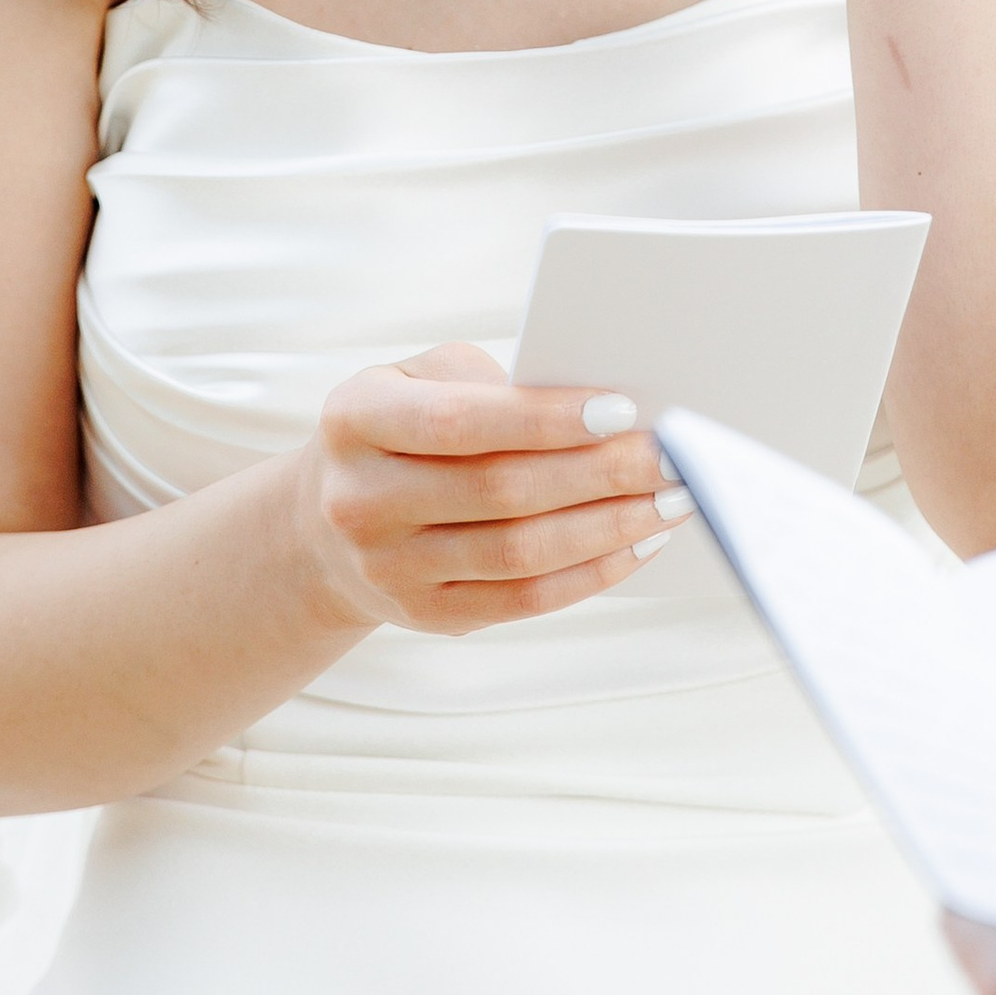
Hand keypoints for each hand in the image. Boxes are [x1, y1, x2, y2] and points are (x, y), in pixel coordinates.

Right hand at [291, 344, 689, 636]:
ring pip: (520, 554)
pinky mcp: (427, 616)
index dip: (545, 419)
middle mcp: (361, 500)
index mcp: (357, 420)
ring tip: (669, 499)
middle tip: (669, 456)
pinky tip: (636, 543)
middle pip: (501, 491)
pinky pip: (524, 601)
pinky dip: (591, 572)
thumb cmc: (401, 427)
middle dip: (600, 473)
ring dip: (610, 527)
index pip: (460, 422)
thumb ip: (491, 384)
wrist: (326, 522)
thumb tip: (600, 414)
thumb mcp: (418, 378)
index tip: (620, 409)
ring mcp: (390, 569)